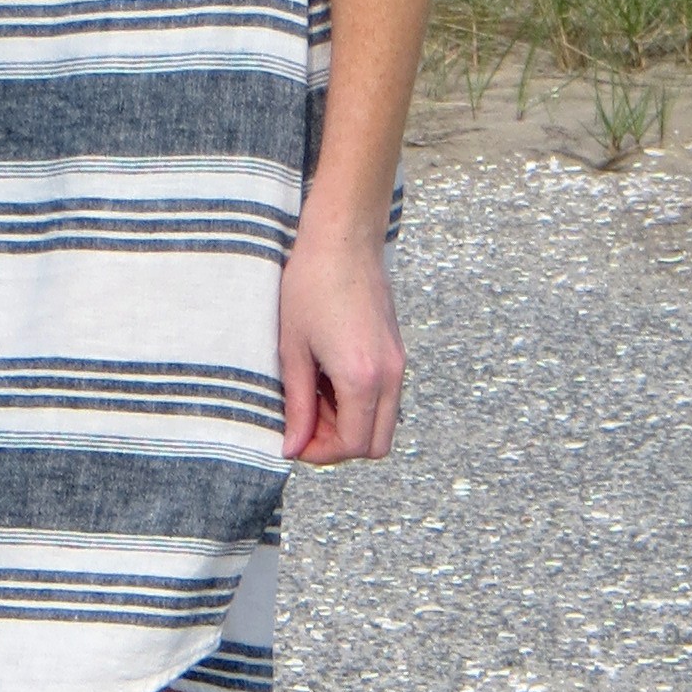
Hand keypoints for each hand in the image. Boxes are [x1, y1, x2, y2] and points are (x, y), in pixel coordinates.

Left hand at [279, 215, 404, 465]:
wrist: (344, 238)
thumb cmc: (311, 284)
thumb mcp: (294, 350)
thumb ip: (297, 404)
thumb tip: (293, 446)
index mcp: (362, 378)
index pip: (352, 444)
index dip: (320, 453)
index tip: (294, 440)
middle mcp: (389, 376)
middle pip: (375, 445)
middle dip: (339, 445)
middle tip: (305, 424)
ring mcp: (398, 364)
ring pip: (382, 423)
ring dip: (349, 423)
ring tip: (312, 396)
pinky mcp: (396, 352)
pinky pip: (384, 399)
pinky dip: (359, 404)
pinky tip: (328, 379)